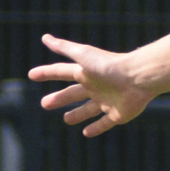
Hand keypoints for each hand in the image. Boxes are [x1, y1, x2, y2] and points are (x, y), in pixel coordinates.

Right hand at [29, 34, 153, 137]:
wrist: (138, 78)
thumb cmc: (109, 65)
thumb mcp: (83, 55)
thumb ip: (63, 47)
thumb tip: (44, 37)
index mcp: (86, 72)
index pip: (61, 72)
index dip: (46, 73)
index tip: (31, 75)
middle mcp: (95, 86)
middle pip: (73, 93)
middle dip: (59, 98)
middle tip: (44, 104)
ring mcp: (106, 101)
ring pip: (88, 109)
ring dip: (76, 114)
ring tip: (65, 119)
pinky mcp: (117, 115)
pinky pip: (104, 123)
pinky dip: (96, 128)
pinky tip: (86, 133)